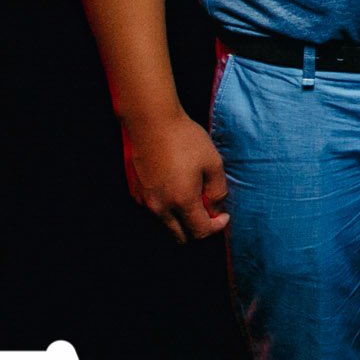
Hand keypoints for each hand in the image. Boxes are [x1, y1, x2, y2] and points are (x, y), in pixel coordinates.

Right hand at [121, 110, 228, 242]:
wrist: (151, 122)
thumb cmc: (185, 139)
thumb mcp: (213, 162)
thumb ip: (218, 191)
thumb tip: (216, 209)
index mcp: (182, 201)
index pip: (200, 232)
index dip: (216, 227)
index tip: (223, 216)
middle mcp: (160, 207)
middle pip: (181, 236)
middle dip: (198, 230)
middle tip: (209, 212)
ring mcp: (144, 200)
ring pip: (166, 225)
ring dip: (181, 220)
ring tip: (193, 197)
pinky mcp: (135, 192)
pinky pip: (153, 210)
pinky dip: (167, 209)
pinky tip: (175, 188)